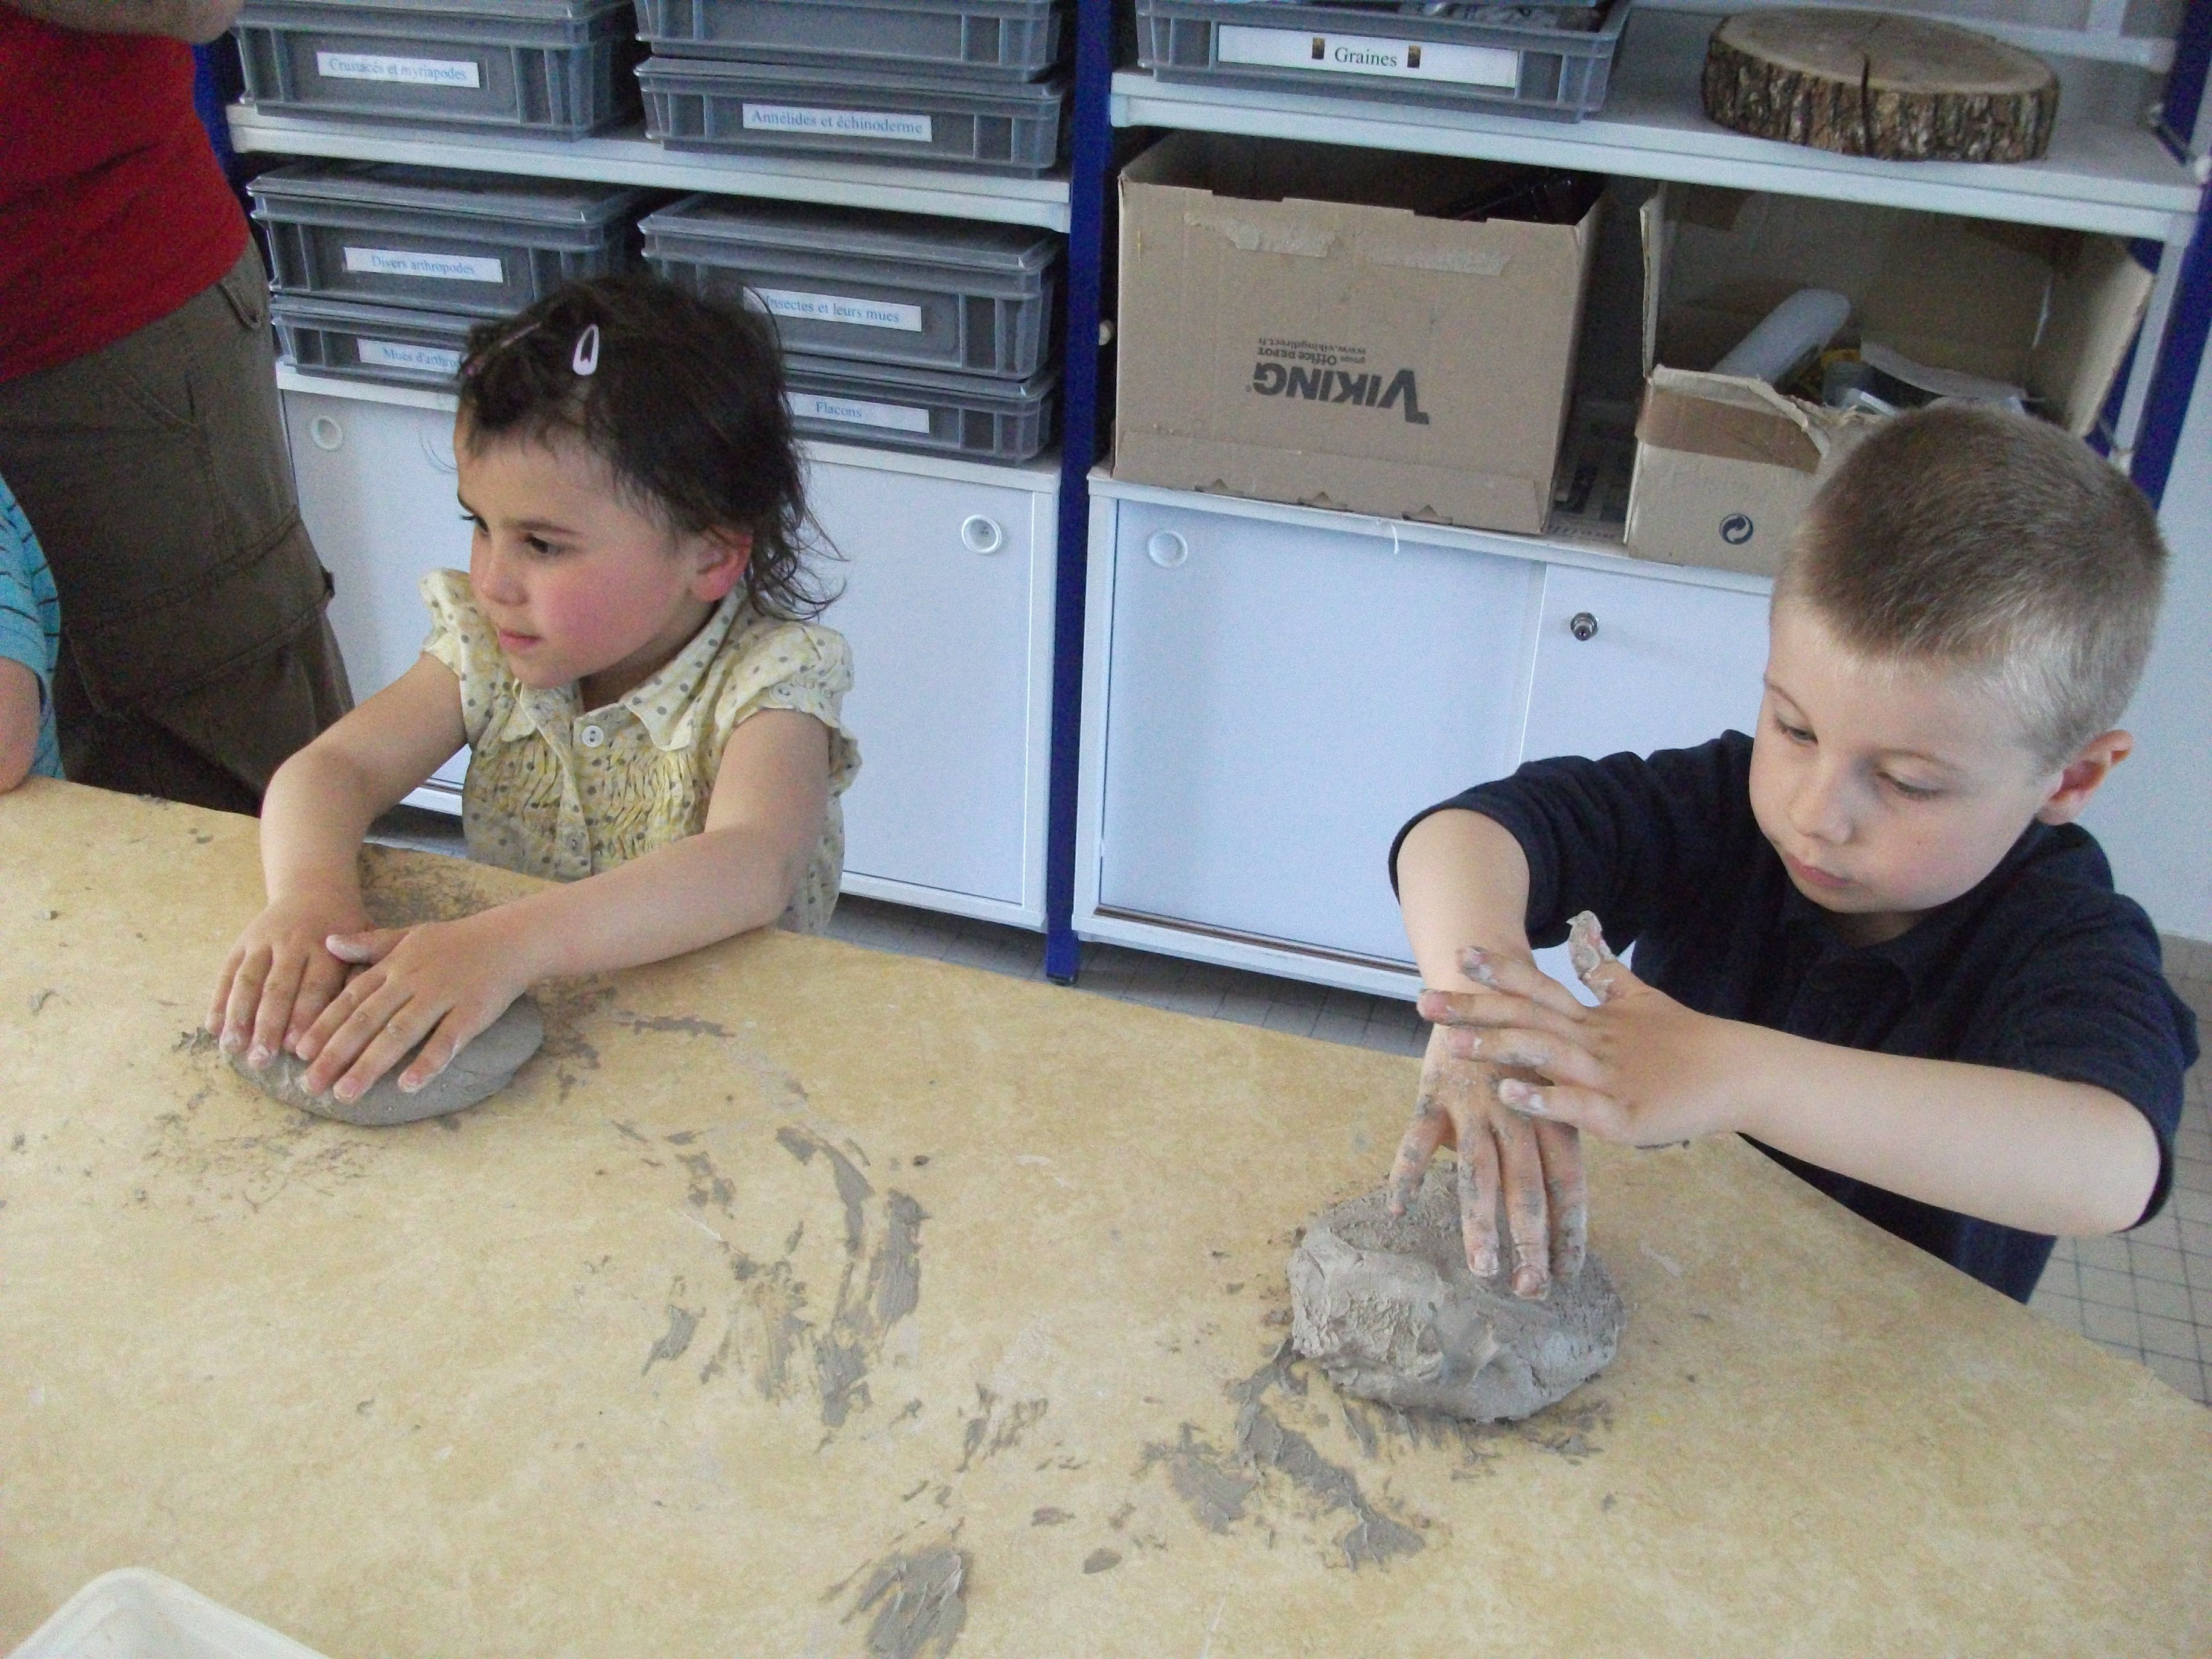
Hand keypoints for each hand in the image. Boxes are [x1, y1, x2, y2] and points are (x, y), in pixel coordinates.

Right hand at [208, 888, 368, 1068]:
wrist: (315, 888)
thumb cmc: (346, 928)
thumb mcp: (364, 940)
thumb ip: (361, 970)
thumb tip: (354, 1007)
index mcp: (328, 947)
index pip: (314, 986)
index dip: (304, 1017)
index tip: (296, 1049)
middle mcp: (293, 943)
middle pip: (277, 988)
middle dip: (268, 1025)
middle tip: (262, 1059)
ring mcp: (263, 941)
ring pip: (248, 980)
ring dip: (238, 1016)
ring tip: (233, 1047)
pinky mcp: (242, 942)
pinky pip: (228, 972)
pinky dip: (219, 1000)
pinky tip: (214, 1027)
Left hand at [292, 911, 529, 1102]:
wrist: (511, 938)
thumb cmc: (457, 941)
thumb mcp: (410, 935)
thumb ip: (370, 944)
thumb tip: (329, 942)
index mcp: (395, 965)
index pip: (351, 998)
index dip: (324, 1025)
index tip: (299, 1053)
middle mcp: (413, 981)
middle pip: (367, 1020)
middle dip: (336, 1054)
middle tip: (311, 1086)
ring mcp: (443, 996)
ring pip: (399, 1033)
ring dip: (370, 1065)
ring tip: (346, 1093)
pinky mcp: (472, 1012)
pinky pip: (447, 1040)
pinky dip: (427, 1062)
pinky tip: (408, 1085)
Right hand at [1386, 996, 1587, 1300]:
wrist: (1485, 985)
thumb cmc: (1523, 1052)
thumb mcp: (1550, 1092)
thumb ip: (1549, 1145)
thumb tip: (1548, 1211)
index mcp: (1553, 1117)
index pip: (1567, 1186)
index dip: (1568, 1231)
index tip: (1565, 1276)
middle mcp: (1518, 1115)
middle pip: (1527, 1188)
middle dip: (1529, 1242)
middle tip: (1529, 1289)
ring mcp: (1475, 1104)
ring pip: (1480, 1173)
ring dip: (1481, 1222)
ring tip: (1483, 1267)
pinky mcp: (1435, 1092)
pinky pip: (1417, 1139)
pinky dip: (1407, 1173)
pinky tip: (1399, 1209)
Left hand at [1424, 917, 1747, 1148]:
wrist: (1740, 1074)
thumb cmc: (1685, 1042)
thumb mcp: (1641, 1000)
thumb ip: (1606, 970)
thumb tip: (1586, 927)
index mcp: (1593, 1019)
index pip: (1539, 987)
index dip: (1500, 971)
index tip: (1460, 954)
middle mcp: (1593, 1041)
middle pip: (1527, 1018)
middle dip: (1475, 1009)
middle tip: (1424, 1000)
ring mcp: (1607, 1077)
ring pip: (1546, 1056)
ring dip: (1498, 1048)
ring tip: (1455, 1044)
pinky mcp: (1624, 1115)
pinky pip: (1578, 1106)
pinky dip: (1544, 1100)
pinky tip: (1510, 1096)